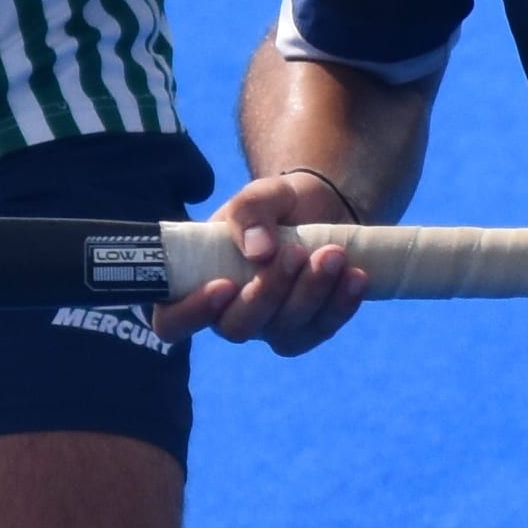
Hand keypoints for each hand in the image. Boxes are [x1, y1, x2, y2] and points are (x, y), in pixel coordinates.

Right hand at [154, 163, 371, 355]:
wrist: (321, 210)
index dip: (191, 313)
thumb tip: (257, 250)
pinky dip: (340, 305)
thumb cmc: (275, 207)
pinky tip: (356, 278)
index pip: (172, 321)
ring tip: (334, 253)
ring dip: (311, 293)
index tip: (223, 284)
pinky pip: (320, 330)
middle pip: (237, 328)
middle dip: (269, 292)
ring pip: (283, 331)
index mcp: (196, 285)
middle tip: (295, 252)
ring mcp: (267, 328)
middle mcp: (227, 314)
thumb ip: (249, 212)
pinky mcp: (306, 330)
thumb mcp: (260, 195)